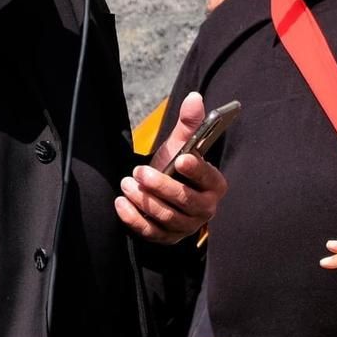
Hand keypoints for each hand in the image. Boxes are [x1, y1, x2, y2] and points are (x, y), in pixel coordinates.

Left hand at [115, 93, 226, 243]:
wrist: (161, 191)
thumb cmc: (175, 166)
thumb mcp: (181, 145)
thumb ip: (189, 124)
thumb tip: (193, 98)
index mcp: (215, 184)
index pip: (208, 179)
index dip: (196, 170)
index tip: (180, 159)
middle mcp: (206, 208)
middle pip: (185, 201)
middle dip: (160, 186)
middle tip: (139, 172)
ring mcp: (187, 226)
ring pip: (166, 217)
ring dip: (144, 200)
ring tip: (126, 184)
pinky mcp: (168, 238)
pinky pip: (151, 232)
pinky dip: (134, 219)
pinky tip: (121, 203)